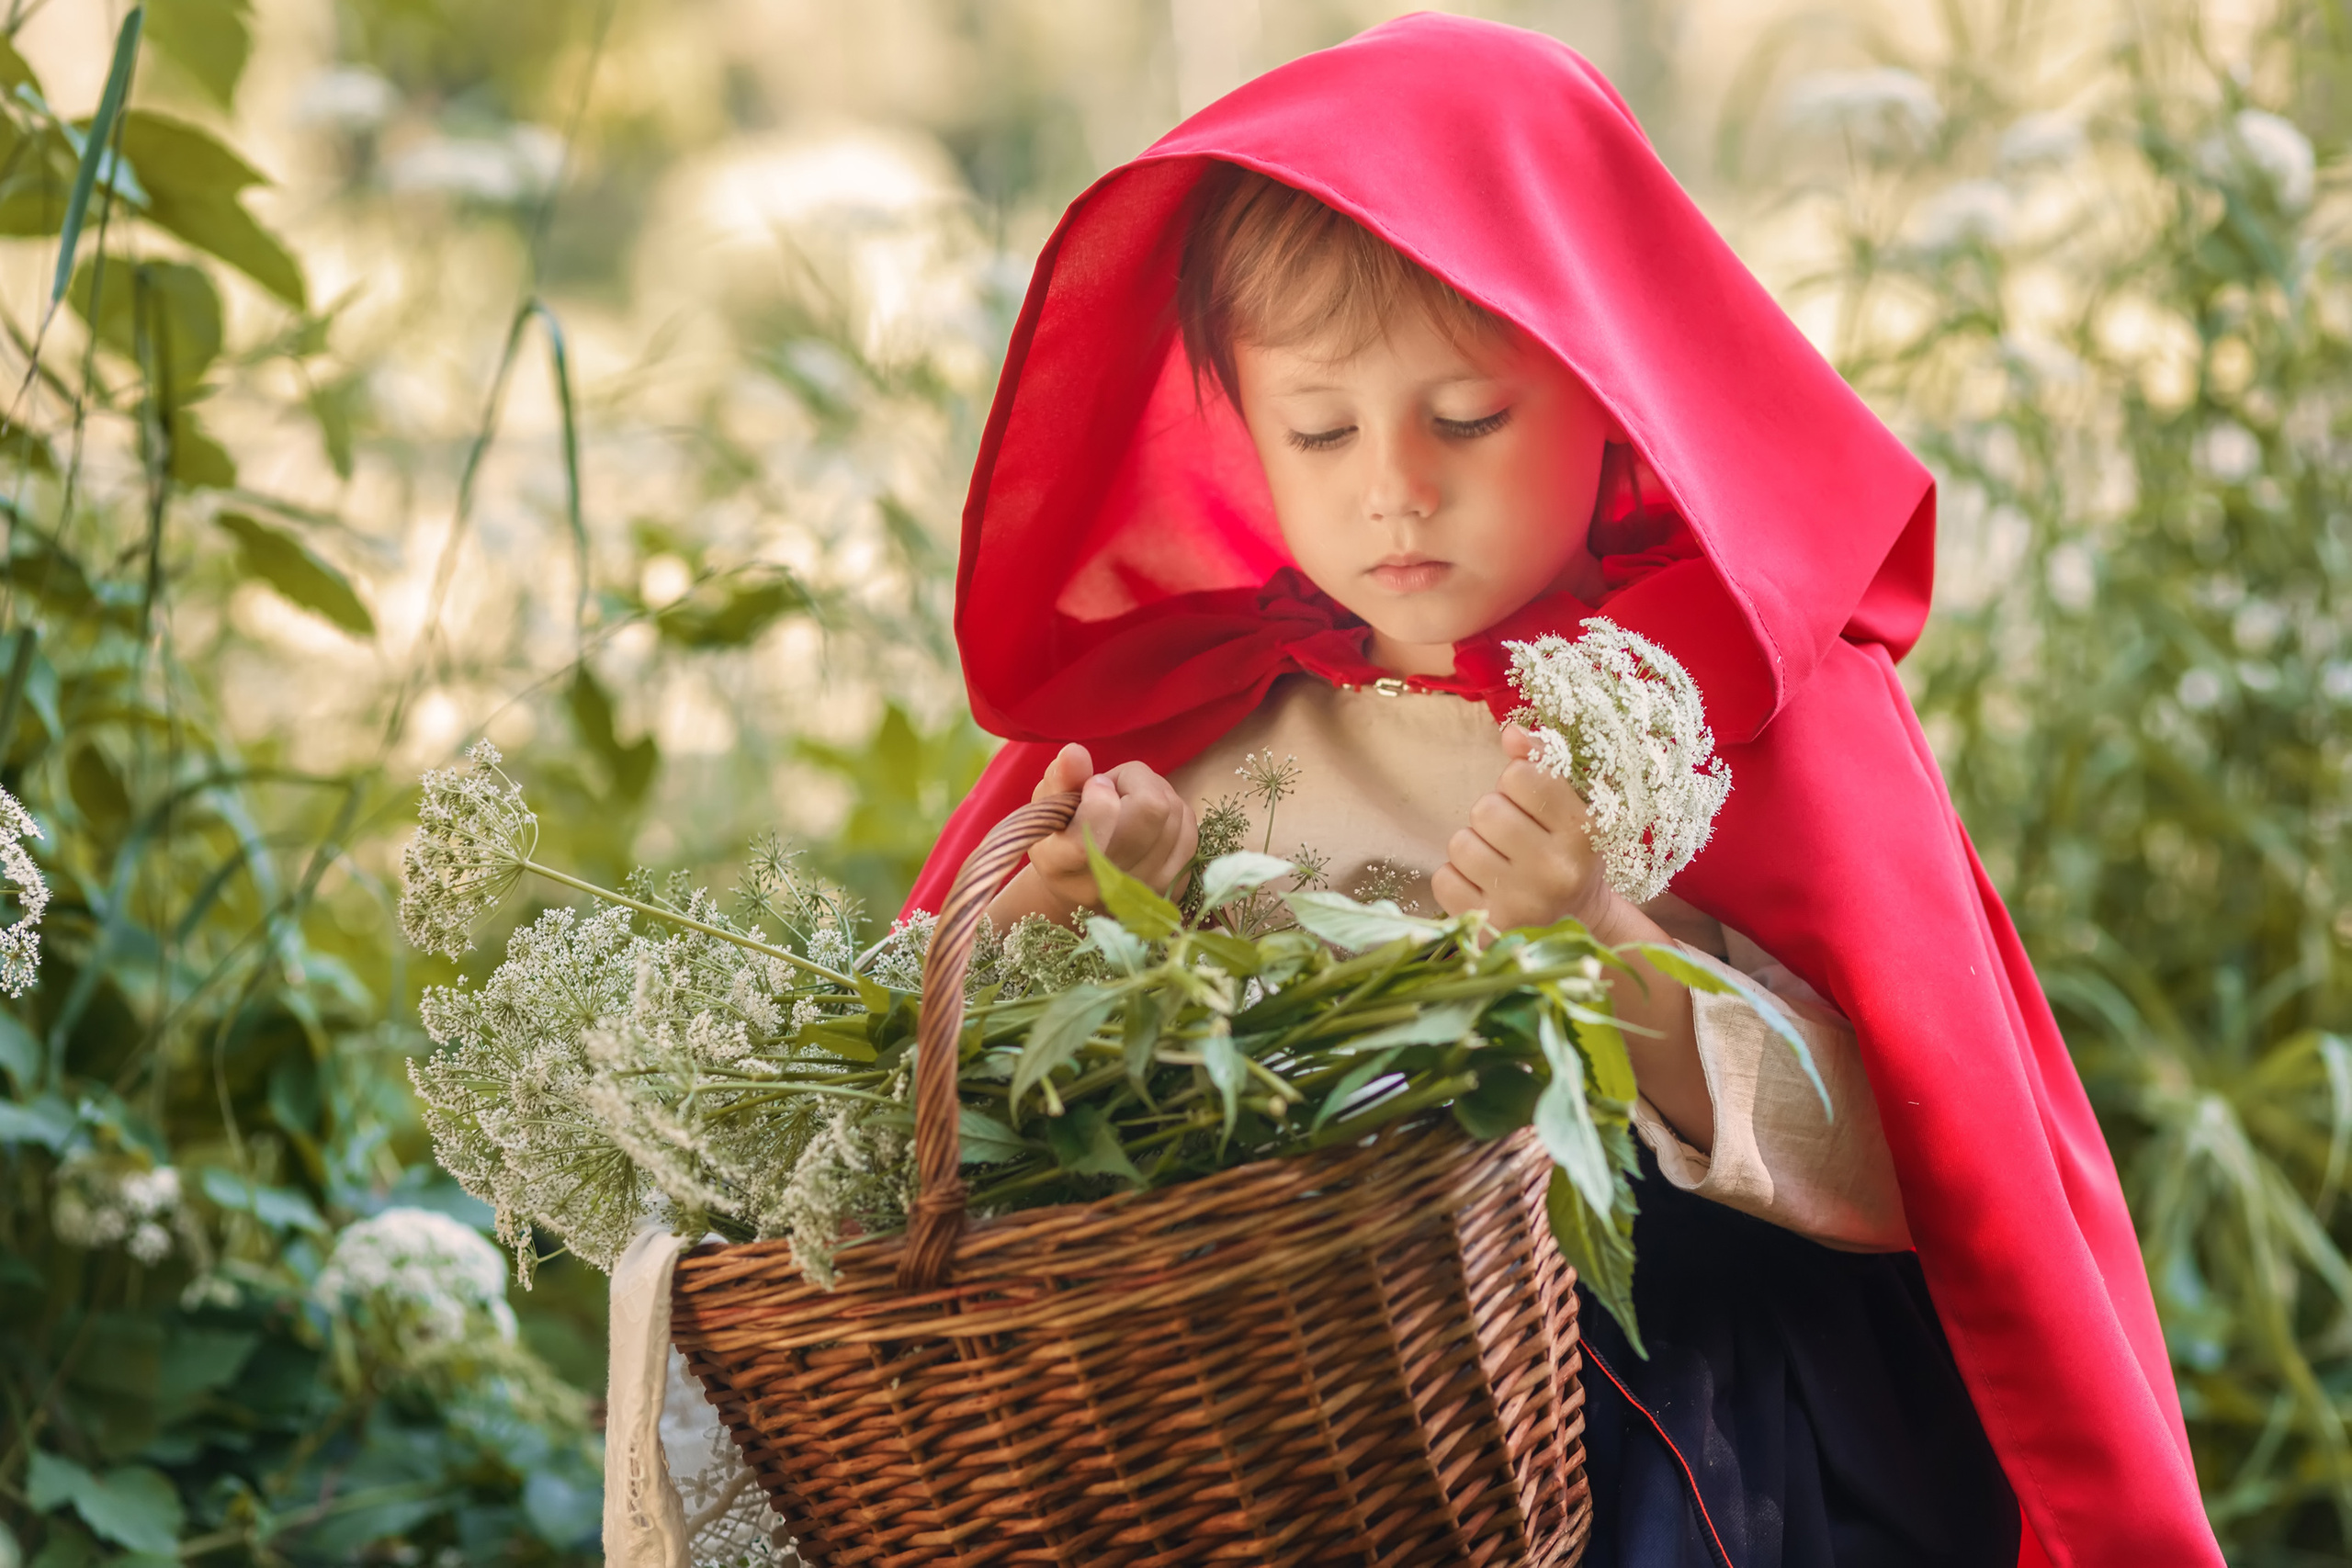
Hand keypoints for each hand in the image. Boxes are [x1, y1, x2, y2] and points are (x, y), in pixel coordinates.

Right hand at [987, 744, 1198, 925]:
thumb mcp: (1049, 806)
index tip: (1095, 786)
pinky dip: (1172, 809)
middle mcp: (1105, 884)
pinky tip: (1150, 817)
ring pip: (1173, 810)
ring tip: (1129, 802)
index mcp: (1062, 864)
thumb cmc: (1061, 835)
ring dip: (1154, 791)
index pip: (1085, 842)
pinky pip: (1188, 826)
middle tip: (1115, 787)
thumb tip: (1076, 752)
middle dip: (1135, 781)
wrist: (1084, 882)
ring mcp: (1144, 888)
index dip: (1098, 804)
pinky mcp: (1173, 886)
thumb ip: (1061, 779)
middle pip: (1151, 809)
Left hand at [1433, 724, 1620, 936]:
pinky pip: (1444, 879)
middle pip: (1486, 810)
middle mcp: (1556, 870)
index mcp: (1583, 832)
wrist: (1575, 924)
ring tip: (1499, 861)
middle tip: (1512, 836)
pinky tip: (1483, 885)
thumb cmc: (1568, 854)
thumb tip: (1511, 734)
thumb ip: (1543, 763)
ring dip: (1473, 846)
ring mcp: (1522, 903)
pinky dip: (1456, 878)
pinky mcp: (1490, 927)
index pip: (1522, 775)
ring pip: (1460, 843)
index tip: (1530, 803)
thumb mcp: (1571, 807)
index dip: (1517, 782)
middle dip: (1493, 815)